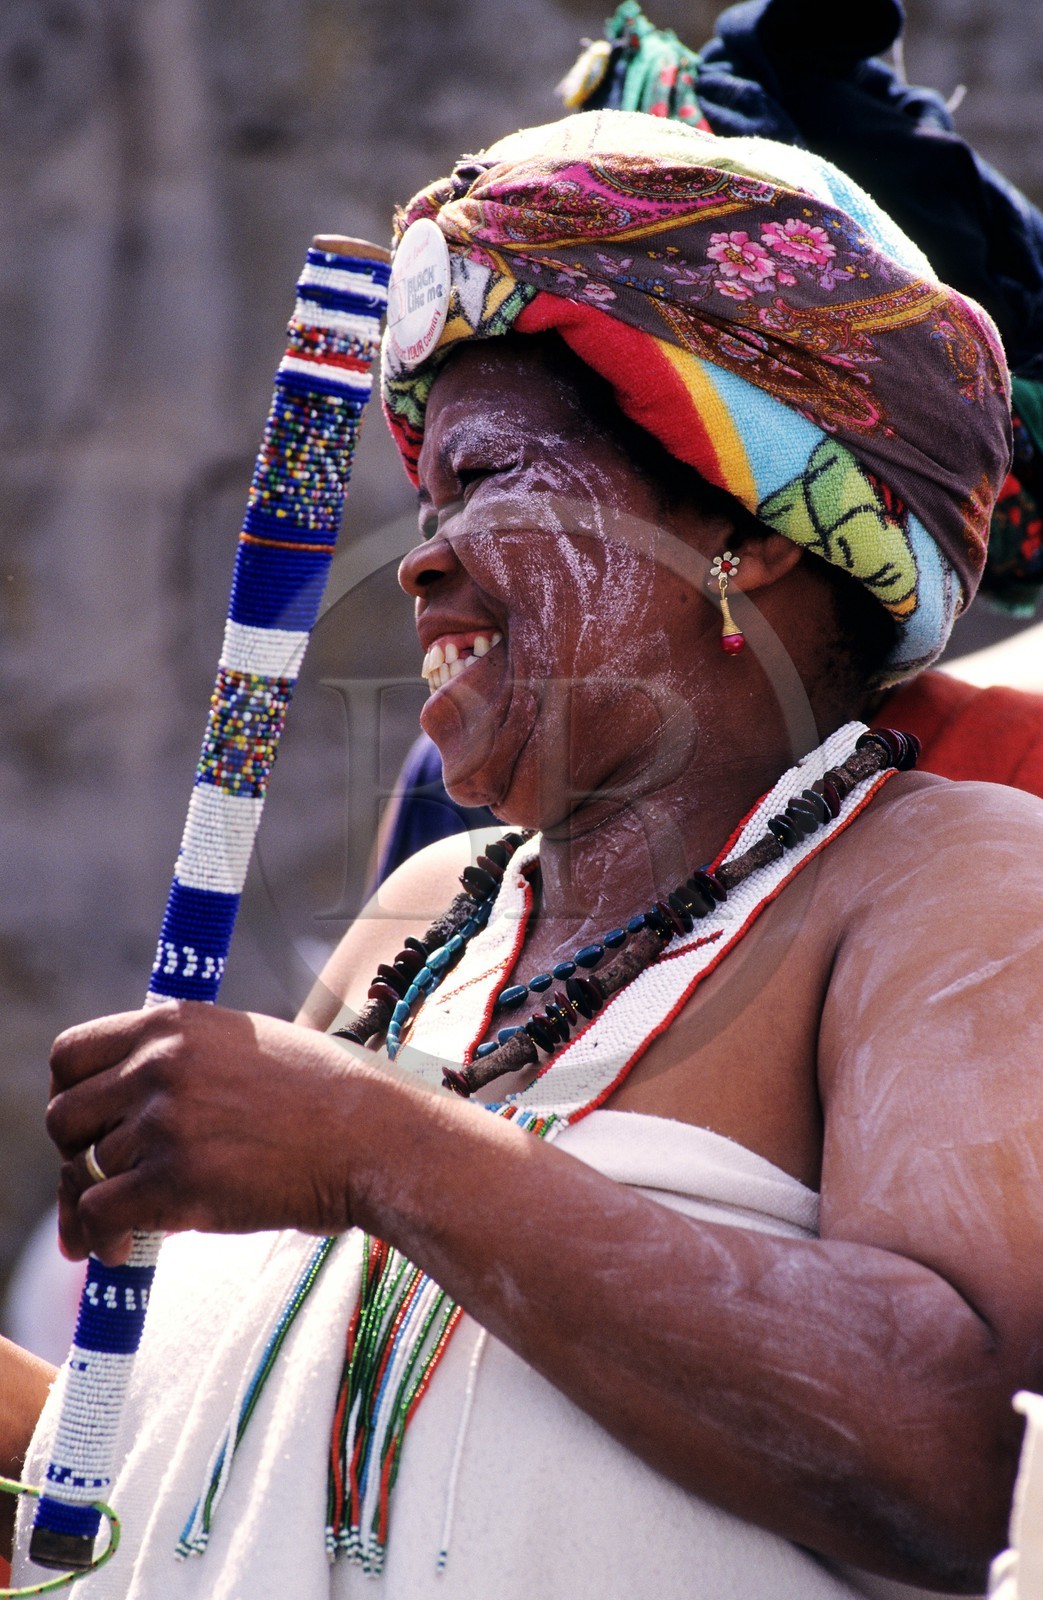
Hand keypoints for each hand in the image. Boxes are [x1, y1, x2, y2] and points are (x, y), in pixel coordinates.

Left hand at [47, 1001, 367, 1263]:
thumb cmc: (326, 1098)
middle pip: (63, 1117)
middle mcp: (161, 1063)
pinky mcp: (176, 1178)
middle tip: (101, 1181)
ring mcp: (166, 1119)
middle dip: (74, 1155)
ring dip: (101, 1202)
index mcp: (174, 1023)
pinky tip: (122, 1249)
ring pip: (86, 1171)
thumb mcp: (247, 1046)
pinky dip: (100, 1239)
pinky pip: (100, 1214)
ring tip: (130, 1222)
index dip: (71, 1096)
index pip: (70, 1054)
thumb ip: (184, 1063)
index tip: (89, 1127)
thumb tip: (127, 1114)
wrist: (375, 1138)